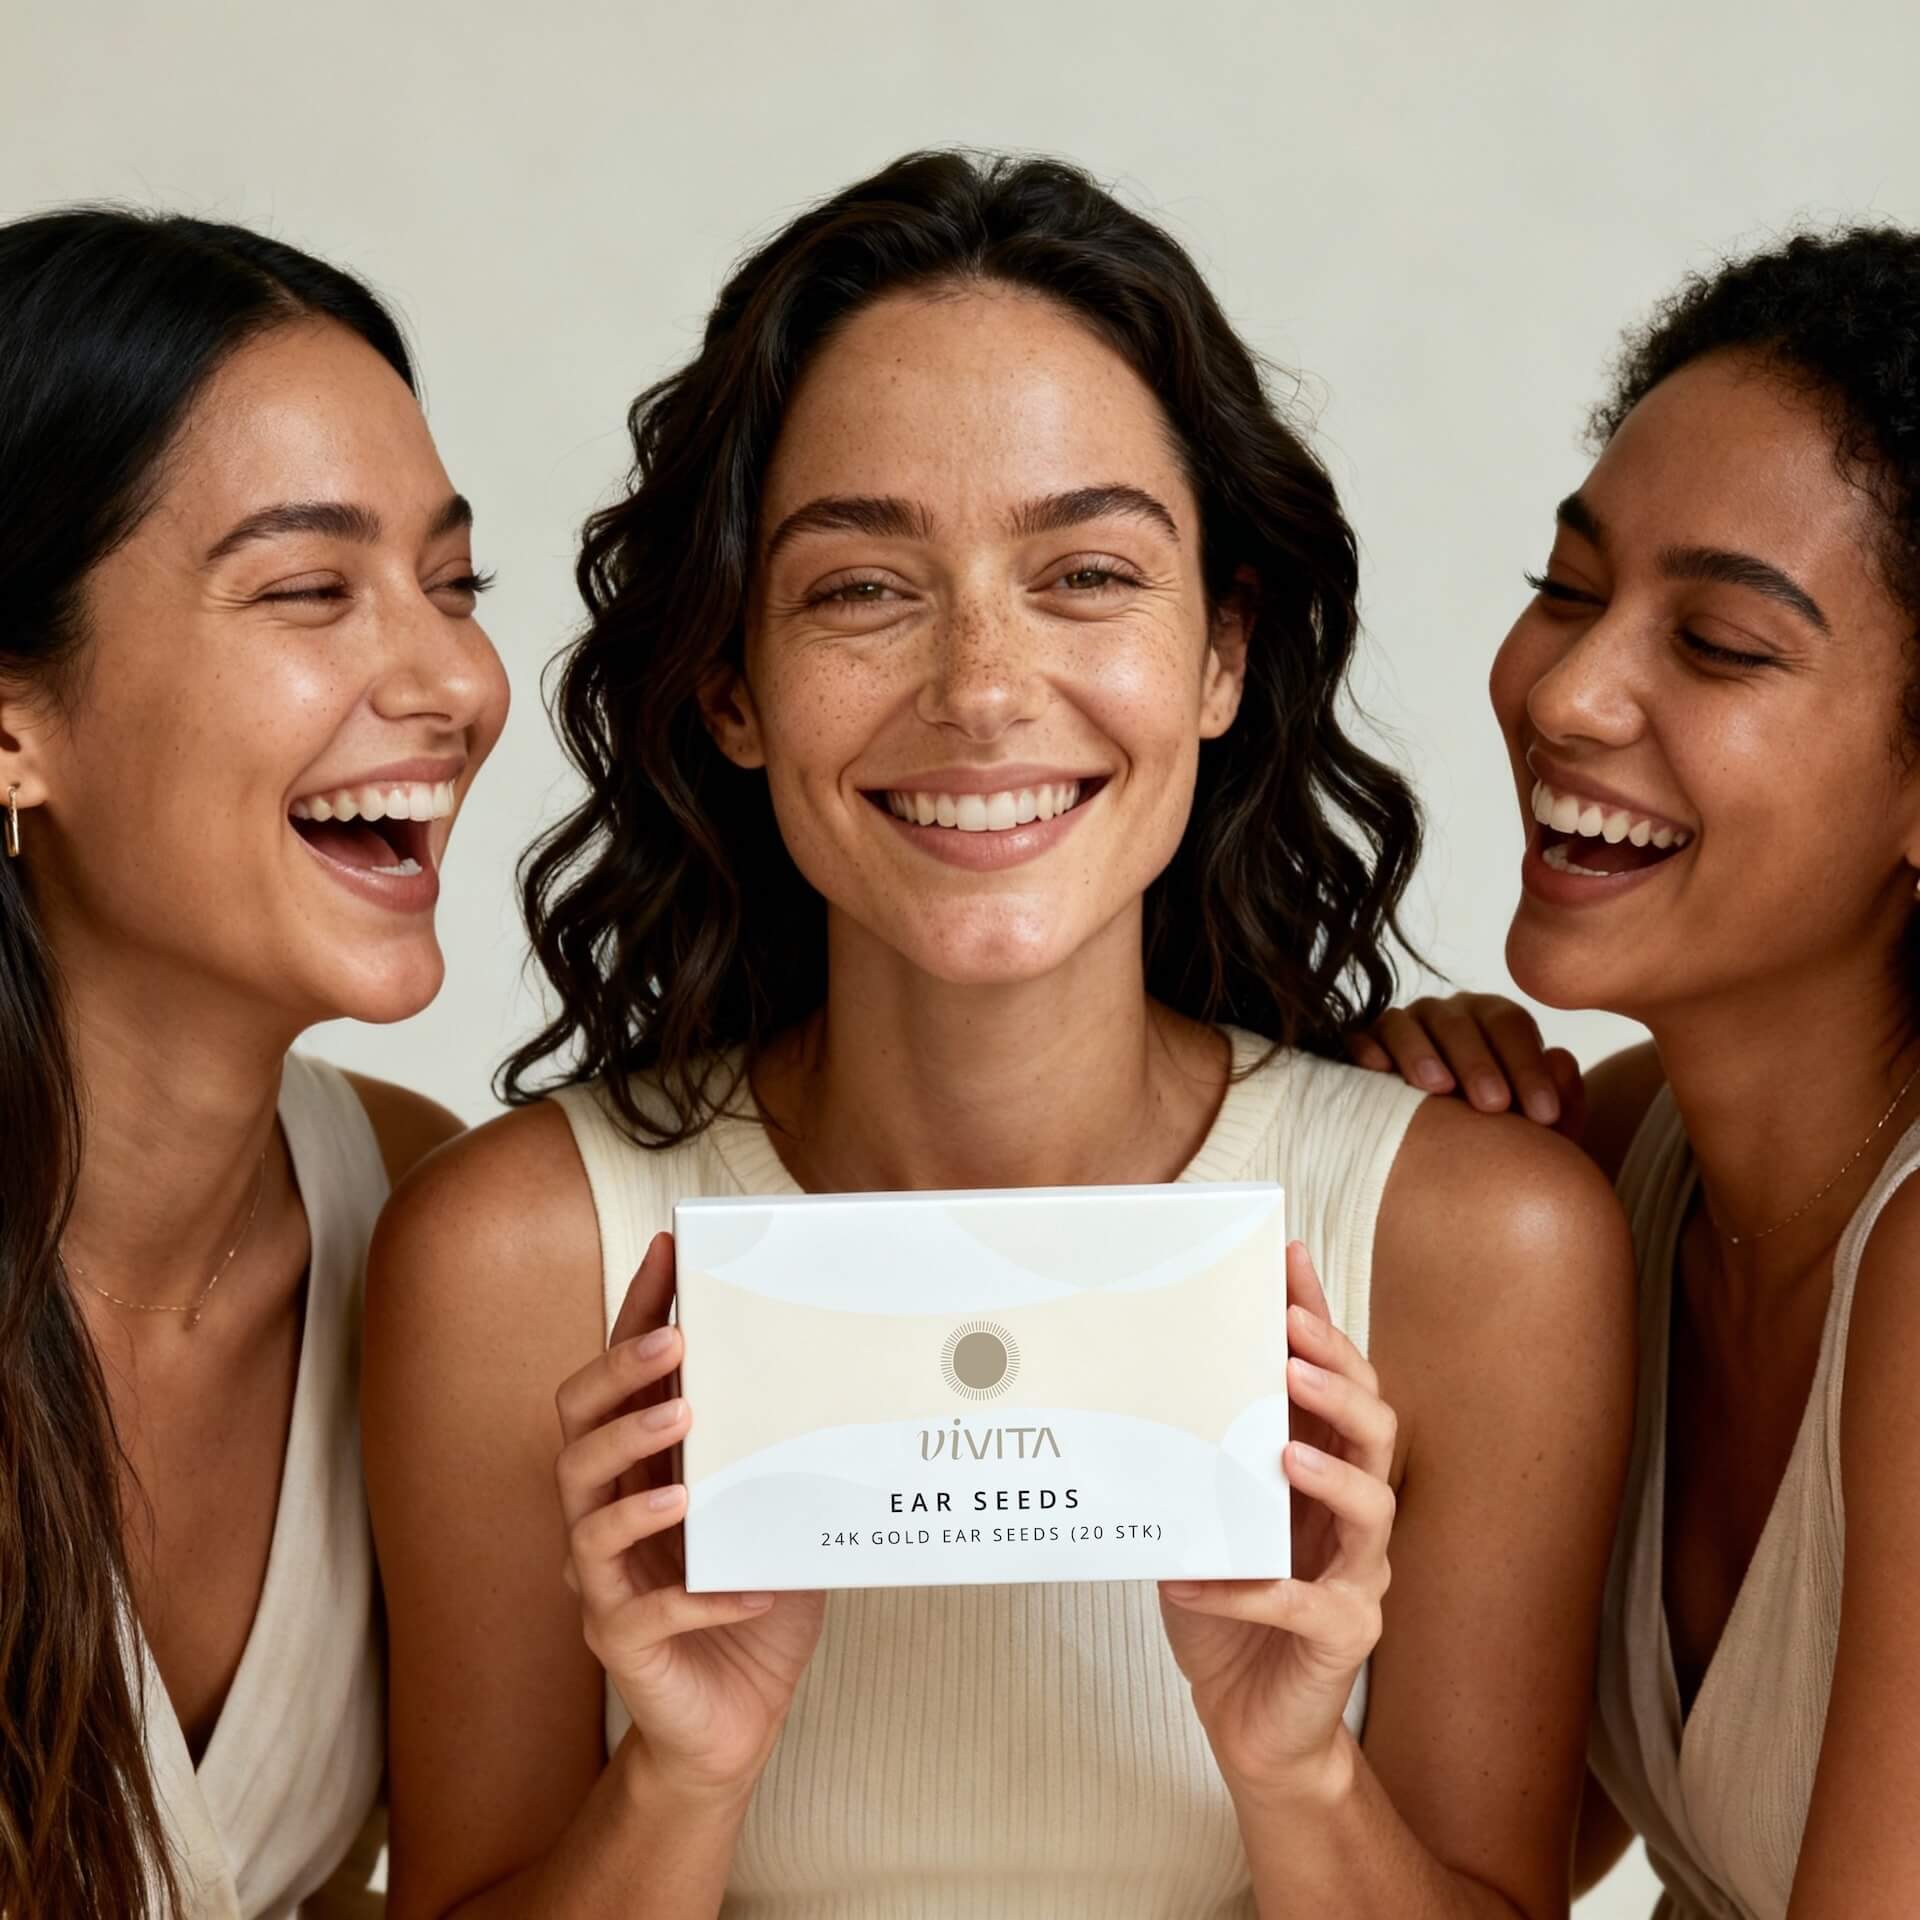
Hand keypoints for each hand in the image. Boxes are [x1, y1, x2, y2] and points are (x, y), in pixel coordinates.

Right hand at [554, 1231, 824, 1795]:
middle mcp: (608, 1513)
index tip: (669, 1251)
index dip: (636, 1312)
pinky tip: (745, 1589)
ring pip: (586, 1512)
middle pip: (577, 1427)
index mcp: (642, 1468)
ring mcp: (605, 1580)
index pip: (620, 1377)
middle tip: (675, 1347)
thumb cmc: (754, 1599)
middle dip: (619, 1379)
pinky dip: (698, 1596)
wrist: (735, 1722)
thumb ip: (787, 1453)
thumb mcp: (781, 1510)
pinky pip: (644, 1614)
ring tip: (687, 1440)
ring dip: (634, 1467)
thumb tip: (846, 1370)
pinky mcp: (620, 1643)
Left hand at [1158, 1243, 1395, 1802]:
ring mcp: (1358, 1575)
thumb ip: (1192, 1457)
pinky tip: (1196, 1580)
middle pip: (1375, 1426)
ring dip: (1331, 1469)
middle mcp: (1351, 1514)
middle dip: (1338, 1376)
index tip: (1290, 1261)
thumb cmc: (1227, 1607)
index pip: (1337, 1381)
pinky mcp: (1344, 1636)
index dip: (1321, 1320)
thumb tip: (1137, 1377)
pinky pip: (1304, 1606)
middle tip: (1292, 1343)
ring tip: (1284, 1445)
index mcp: (1321, 1470)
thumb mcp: (1201, 1515)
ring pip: (1374, 1505)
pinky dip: (1247, 1590)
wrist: (1251, 1721)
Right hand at [1350, 991, 1586, 1138]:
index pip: (1511, 1027)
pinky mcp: (1364, 1048)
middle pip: (1459, 1022)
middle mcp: (1447, 1016)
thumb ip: (1561, 1102)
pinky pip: (1361, 1039)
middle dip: (1478, 1062)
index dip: (1528, 1068)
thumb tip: (1560, 1059)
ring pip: (1405, 1023)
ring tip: (1438, 1089)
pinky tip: (1380, 1073)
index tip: (1544, 1116)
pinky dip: (1369, 1050)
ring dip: (1420, 1052)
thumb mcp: (1540, 1131)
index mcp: (1494, 1021)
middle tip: (1495, 1106)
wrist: (1448, 1163)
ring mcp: (1402, 1028)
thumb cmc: (1500, 1139)